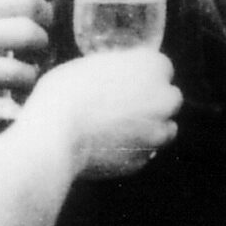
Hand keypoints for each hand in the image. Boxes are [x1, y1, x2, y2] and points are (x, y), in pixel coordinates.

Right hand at [27, 50, 181, 178]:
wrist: (55, 138)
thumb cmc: (64, 93)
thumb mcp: (88, 65)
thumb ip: (114, 70)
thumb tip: (116, 77)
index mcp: (151, 67)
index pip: (162, 68)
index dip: (145, 75)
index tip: (128, 81)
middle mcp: (164, 99)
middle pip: (170, 99)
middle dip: (155, 102)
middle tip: (126, 105)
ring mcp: (157, 132)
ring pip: (166, 129)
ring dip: (151, 128)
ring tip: (121, 129)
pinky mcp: (143, 160)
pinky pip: (145, 153)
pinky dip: (134, 151)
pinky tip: (111, 147)